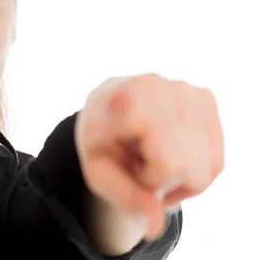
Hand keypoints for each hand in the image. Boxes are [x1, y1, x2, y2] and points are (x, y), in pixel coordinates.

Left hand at [76, 73, 223, 239]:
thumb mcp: (98, 171)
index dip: (146, 176)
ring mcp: (188, 90)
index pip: (167, 162)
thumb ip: (124, 196)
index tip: (126, 160)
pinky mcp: (205, 98)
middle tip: (139, 162)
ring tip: (152, 157)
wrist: (106, 107)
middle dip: (166, 179)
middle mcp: (163, 87)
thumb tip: (155, 227)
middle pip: (191, 166)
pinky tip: (170, 153)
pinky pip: (216, 159)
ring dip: (181, 177)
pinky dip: (196, 168)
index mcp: (130, 99)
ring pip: (208, 168)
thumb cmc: (101, 141)